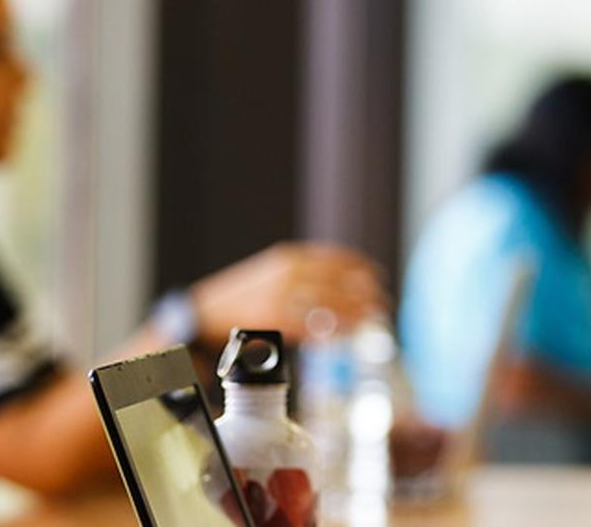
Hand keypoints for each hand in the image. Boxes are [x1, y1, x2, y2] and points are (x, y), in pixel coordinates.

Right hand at [192, 242, 383, 343]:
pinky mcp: (275, 319)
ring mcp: (281, 295)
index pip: (335, 257)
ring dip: (356, 312)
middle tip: (383, 304)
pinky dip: (333, 329)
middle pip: (339, 282)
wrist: (206, 313)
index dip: (361, 267)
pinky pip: (313, 325)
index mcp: (290, 257)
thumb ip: (301, 274)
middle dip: (365, 293)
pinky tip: (346, 333)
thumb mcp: (272, 273)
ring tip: (372, 320)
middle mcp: (288, 272)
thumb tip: (339, 286)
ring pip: (330, 303)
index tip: (378, 276)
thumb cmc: (243, 296)